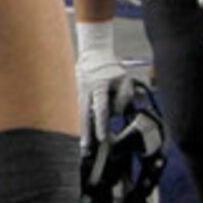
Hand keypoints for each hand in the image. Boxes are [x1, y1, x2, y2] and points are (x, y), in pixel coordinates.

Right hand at [74, 21, 138, 141]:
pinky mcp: (77, 95)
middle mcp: (86, 90)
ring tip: (82, 146)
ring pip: (80, 115)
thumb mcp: (124, 78)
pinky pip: (80, 112)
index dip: (101, 124)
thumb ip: (124, 96)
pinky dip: (80, 123)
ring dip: (81, 130)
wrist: (93, 54)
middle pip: (85, 115)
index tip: (102, 137)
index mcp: (99, 85)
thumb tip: (117, 113)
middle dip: (85, 132)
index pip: (101, 108)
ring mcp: (79, 93)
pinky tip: (80, 135)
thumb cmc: (111, 68)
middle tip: (85, 148)